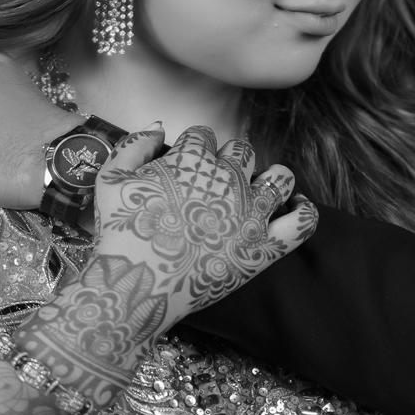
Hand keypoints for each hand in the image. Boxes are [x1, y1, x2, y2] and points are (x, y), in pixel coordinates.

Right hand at [20, 125, 316, 408]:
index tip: (184, 166)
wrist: (137, 287)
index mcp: (195, 158)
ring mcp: (252, 211)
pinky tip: (296, 208)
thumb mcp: (110, 180)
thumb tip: (158, 127)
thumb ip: (134, 145)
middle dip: (228, 161)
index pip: (204, 135)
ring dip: (271, 178)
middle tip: (213, 186)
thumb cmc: (121, 234)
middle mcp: (230, 177)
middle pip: (242, 151)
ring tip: (258, 191)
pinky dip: (304, 211)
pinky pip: (302, 222)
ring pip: (279, 177)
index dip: (193, 149)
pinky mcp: (265, 247)